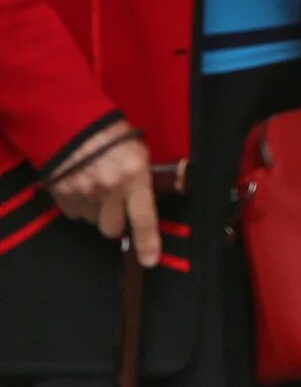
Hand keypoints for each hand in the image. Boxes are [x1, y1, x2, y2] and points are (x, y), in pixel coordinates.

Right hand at [50, 131, 160, 266]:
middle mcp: (110, 189)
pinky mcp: (64, 195)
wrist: (75, 126)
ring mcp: (84, 193)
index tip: (150, 260)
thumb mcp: (138, 155)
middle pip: (113, 228)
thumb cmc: (113, 137)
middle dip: (115, 221)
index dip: (148, 242)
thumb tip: (146, 203)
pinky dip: (80, 206)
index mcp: (135, 176)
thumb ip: (142, 181)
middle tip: (115, 203)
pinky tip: (83, 187)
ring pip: (93, 221)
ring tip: (98, 188)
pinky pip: (75, 214)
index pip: (144, 217)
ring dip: (97, 211)